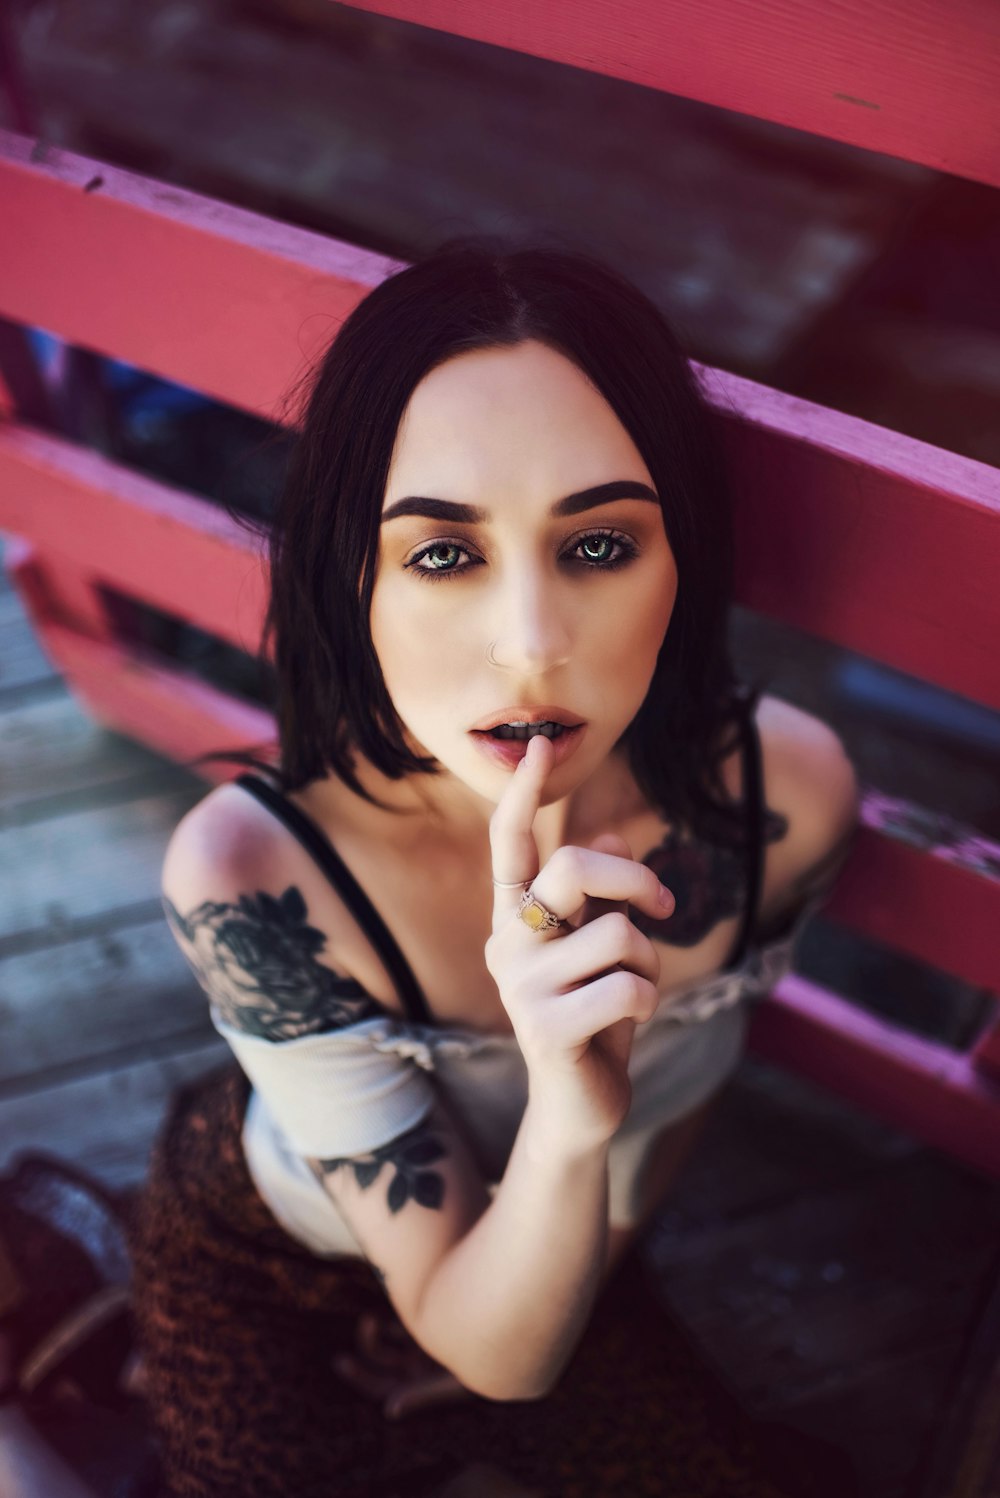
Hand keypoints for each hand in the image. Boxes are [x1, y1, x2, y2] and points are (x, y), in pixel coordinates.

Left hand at [332, 1309, 473, 1420]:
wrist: (509, 1332)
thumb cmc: (485, 1364)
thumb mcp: (455, 1381)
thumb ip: (423, 1395)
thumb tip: (388, 1411)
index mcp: (419, 1388)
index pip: (381, 1389)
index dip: (360, 1377)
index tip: (341, 1360)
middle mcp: (417, 1371)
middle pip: (380, 1364)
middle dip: (366, 1347)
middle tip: (365, 1322)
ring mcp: (421, 1348)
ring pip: (387, 1344)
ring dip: (377, 1332)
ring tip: (373, 1317)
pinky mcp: (427, 1327)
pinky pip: (401, 1326)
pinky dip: (393, 1319)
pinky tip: (395, 1307)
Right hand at [485, 733, 674, 1150]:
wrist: (579, 1105)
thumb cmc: (594, 1014)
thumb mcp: (598, 948)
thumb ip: (598, 896)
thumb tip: (610, 834)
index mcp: (514, 915)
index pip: (508, 842)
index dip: (523, 792)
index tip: (540, 742)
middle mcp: (506, 942)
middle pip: (572, 867)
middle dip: (635, 879)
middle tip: (665, 907)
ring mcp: (521, 987)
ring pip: (619, 936)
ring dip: (649, 965)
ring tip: (633, 992)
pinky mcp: (547, 1029)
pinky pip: (628, 989)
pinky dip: (649, 1001)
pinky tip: (630, 1023)